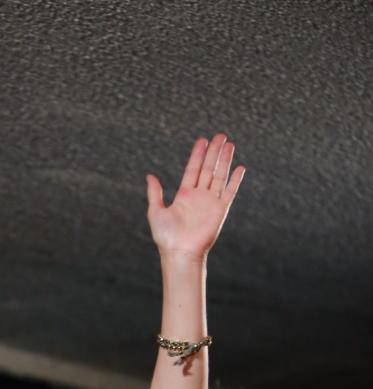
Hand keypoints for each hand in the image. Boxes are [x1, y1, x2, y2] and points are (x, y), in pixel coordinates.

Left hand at [146, 134, 244, 260]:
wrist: (180, 252)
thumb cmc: (166, 236)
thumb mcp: (156, 211)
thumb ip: (155, 193)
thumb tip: (150, 176)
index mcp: (184, 195)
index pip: (193, 169)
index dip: (197, 155)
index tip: (202, 140)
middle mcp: (199, 196)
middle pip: (208, 168)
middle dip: (214, 152)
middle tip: (220, 136)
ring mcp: (210, 202)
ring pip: (219, 175)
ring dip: (224, 160)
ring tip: (229, 144)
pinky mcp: (220, 210)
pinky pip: (229, 192)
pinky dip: (235, 180)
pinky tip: (240, 168)